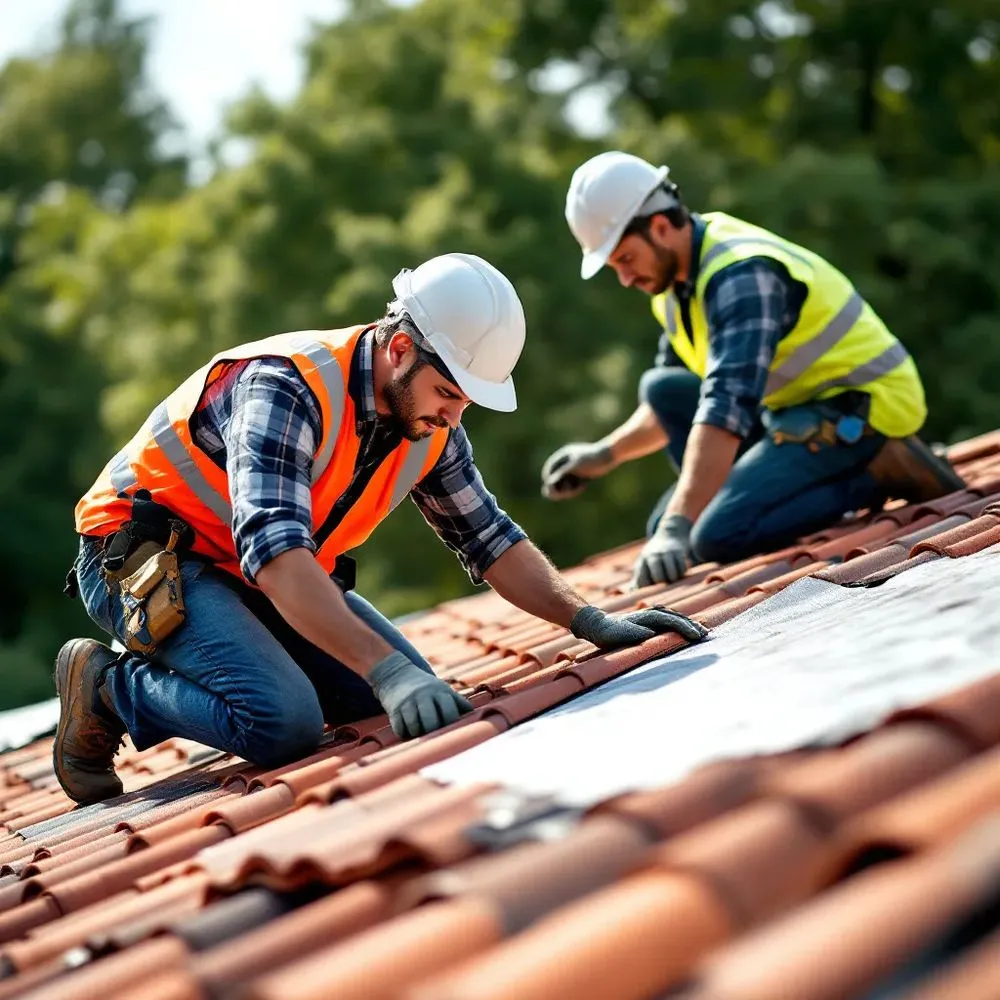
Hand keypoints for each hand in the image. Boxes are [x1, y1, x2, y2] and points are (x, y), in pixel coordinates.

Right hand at [369, 651, 472, 739]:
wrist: (397, 674)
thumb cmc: (426, 688)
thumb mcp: (442, 690)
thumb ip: (458, 702)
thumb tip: (474, 714)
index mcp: (440, 692)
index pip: (450, 712)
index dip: (451, 724)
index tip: (449, 728)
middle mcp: (424, 696)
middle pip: (431, 723)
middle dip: (433, 731)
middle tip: (432, 732)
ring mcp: (408, 702)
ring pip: (415, 727)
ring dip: (418, 733)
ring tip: (420, 730)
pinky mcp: (394, 709)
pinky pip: (400, 729)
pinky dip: (404, 733)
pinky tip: (407, 729)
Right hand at [541, 442, 615, 499]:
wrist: (610, 455)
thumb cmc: (592, 459)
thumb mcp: (574, 466)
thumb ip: (560, 474)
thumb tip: (548, 483)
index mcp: (562, 456)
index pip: (548, 471)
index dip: (549, 482)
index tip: (554, 490)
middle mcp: (565, 463)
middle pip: (554, 479)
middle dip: (559, 488)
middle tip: (567, 494)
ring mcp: (573, 469)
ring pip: (563, 484)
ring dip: (568, 490)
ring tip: (579, 488)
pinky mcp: (580, 475)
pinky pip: (572, 485)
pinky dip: (575, 488)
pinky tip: (584, 486)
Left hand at [570, 604, 707, 649]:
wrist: (598, 625)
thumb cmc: (610, 633)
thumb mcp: (620, 634)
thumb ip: (634, 633)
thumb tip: (649, 633)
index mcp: (647, 617)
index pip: (672, 621)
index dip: (685, 628)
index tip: (697, 636)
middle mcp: (651, 613)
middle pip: (677, 617)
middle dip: (692, 625)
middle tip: (706, 635)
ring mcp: (651, 614)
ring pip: (675, 617)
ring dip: (688, 624)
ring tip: (702, 631)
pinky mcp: (650, 619)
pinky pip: (670, 619)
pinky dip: (680, 623)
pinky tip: (686, 629)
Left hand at [632, 514, 692, 588]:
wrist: (669, 535)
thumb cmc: (654, 556)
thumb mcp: (644, 562)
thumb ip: (638, 578)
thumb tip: (632, 591)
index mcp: (643, 560)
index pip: (642, 580)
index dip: (647, 589)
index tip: (651, 589)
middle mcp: (654, 555)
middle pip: (658, 577)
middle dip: (661, 584)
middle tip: (663, 584)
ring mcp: (667, 553)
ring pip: (672, 574)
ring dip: (673, 580)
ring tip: (672, 579)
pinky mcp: (679, 552)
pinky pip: (682, 568)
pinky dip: (682, 573)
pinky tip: (679, 571)